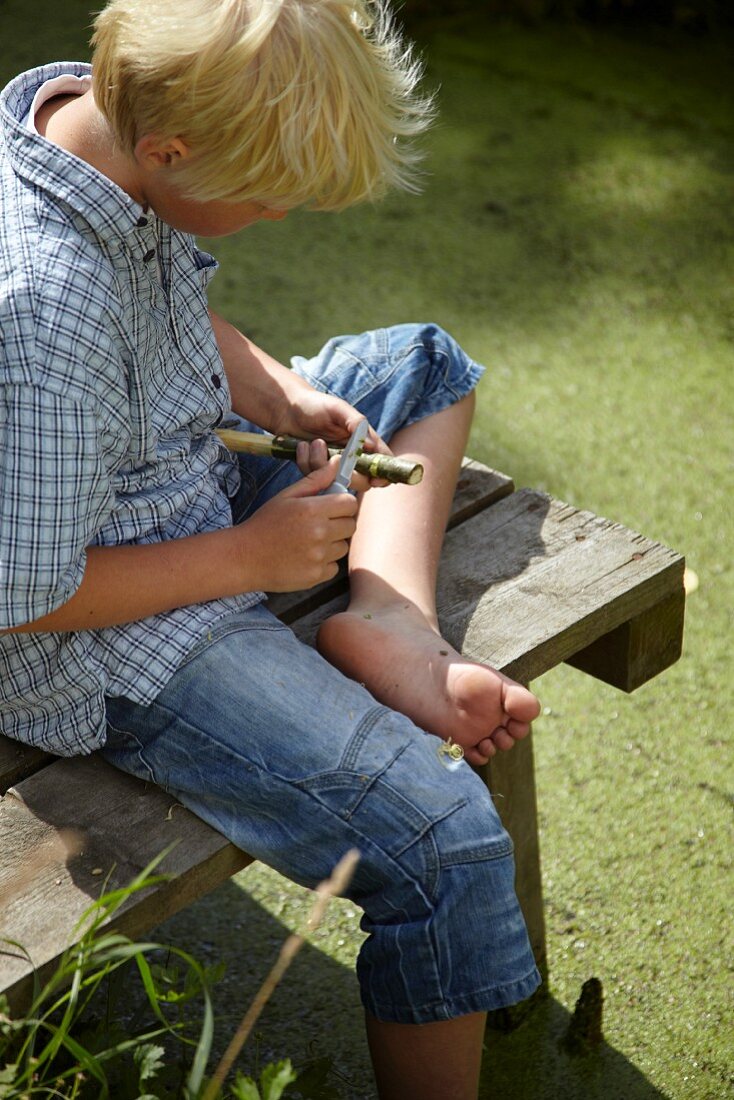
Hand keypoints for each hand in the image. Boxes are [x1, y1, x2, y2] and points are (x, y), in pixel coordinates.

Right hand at [234, 459, 358, 591]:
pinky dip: (324, 563)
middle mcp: (319, 533)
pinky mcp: (316, 576)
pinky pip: (333, 567)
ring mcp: (318, 556)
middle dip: (339, 523)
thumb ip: (315, 480)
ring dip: (332, 544)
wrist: (244, 557)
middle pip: (350, 525)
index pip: (350, 503)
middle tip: (319, 524)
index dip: (343, 504)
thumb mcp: (287, 496)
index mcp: (312, 509)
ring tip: (309, 542)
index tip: (332, 507)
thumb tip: (336, 462)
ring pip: (343, 547)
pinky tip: (305, 557)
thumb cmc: (265, 524)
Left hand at [282, 390, 392, 489]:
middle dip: (348, 474)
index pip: (383, 462)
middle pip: (363, 481)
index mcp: (364, 441)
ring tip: (314, 442)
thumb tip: (372, 445)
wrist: (287, 408)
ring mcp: (333, 465)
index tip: (375, 480)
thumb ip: (356, 423)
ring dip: (322, 464)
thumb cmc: (316, 404)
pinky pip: (315, 478)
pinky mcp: (316, 470)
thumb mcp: (338, 408)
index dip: (383, 475)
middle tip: (334, 458)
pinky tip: (302, 446)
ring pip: (336, 481)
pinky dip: (306, 463)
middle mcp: (352, 456)